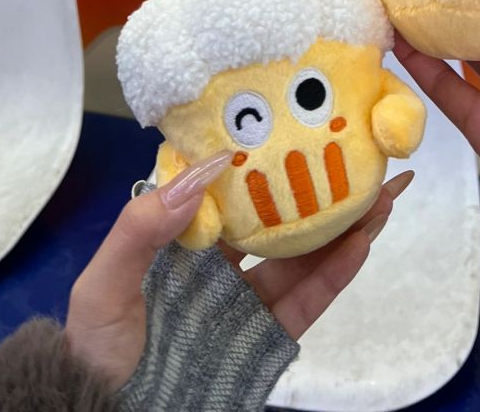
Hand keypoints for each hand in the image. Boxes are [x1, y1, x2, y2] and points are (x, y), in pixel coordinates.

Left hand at [66, 152, 412, 392]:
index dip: (256, 161)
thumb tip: (201, 171)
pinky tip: (362, 240)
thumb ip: (141, 228)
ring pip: (304, 256)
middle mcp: (219, 270)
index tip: (286, 124)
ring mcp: (247, 305)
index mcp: (180, 247)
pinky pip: (308, 301)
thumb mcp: (103, 285)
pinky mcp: (267, 340)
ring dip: (344, 223)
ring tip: (380, 189)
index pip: (224, 194)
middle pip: (277, 220)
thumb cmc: (99, 354)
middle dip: (315, 187)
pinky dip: (338, 272)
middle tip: (354, 150)